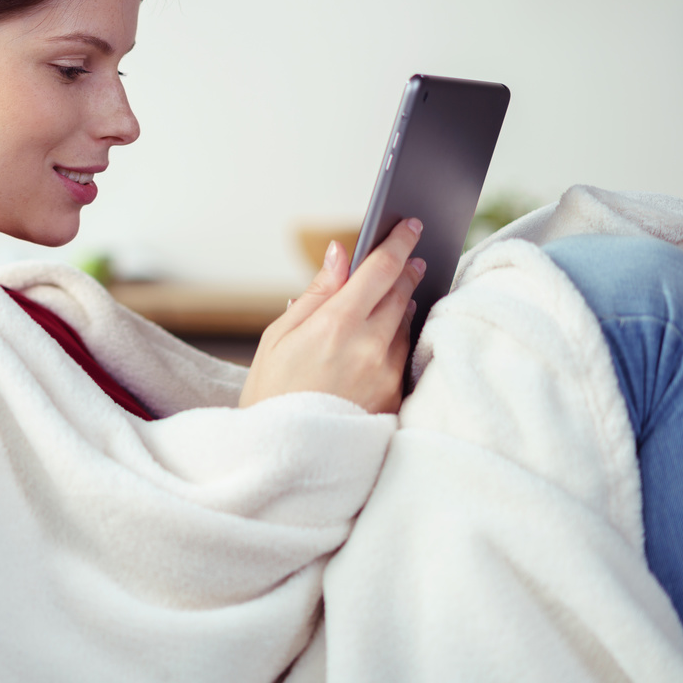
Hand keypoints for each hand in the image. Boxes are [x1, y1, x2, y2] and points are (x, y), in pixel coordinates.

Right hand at [239, 219, 425, 414]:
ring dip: (404, 303)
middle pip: (403, 291)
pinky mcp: (397, 396)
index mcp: (335, 324)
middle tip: (410, 254)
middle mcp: (370, 346)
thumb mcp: (278, 338)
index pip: (381, 269)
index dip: (399, 241)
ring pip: (407, 322)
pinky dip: (399, 338)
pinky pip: (406, 355)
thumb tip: (341, 254)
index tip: (411, 224)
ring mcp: (388, 374)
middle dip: (407, 268)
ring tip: (394, 294)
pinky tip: (387, 335)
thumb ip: (317, 292)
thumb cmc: (272, 394)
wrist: (285, 458)